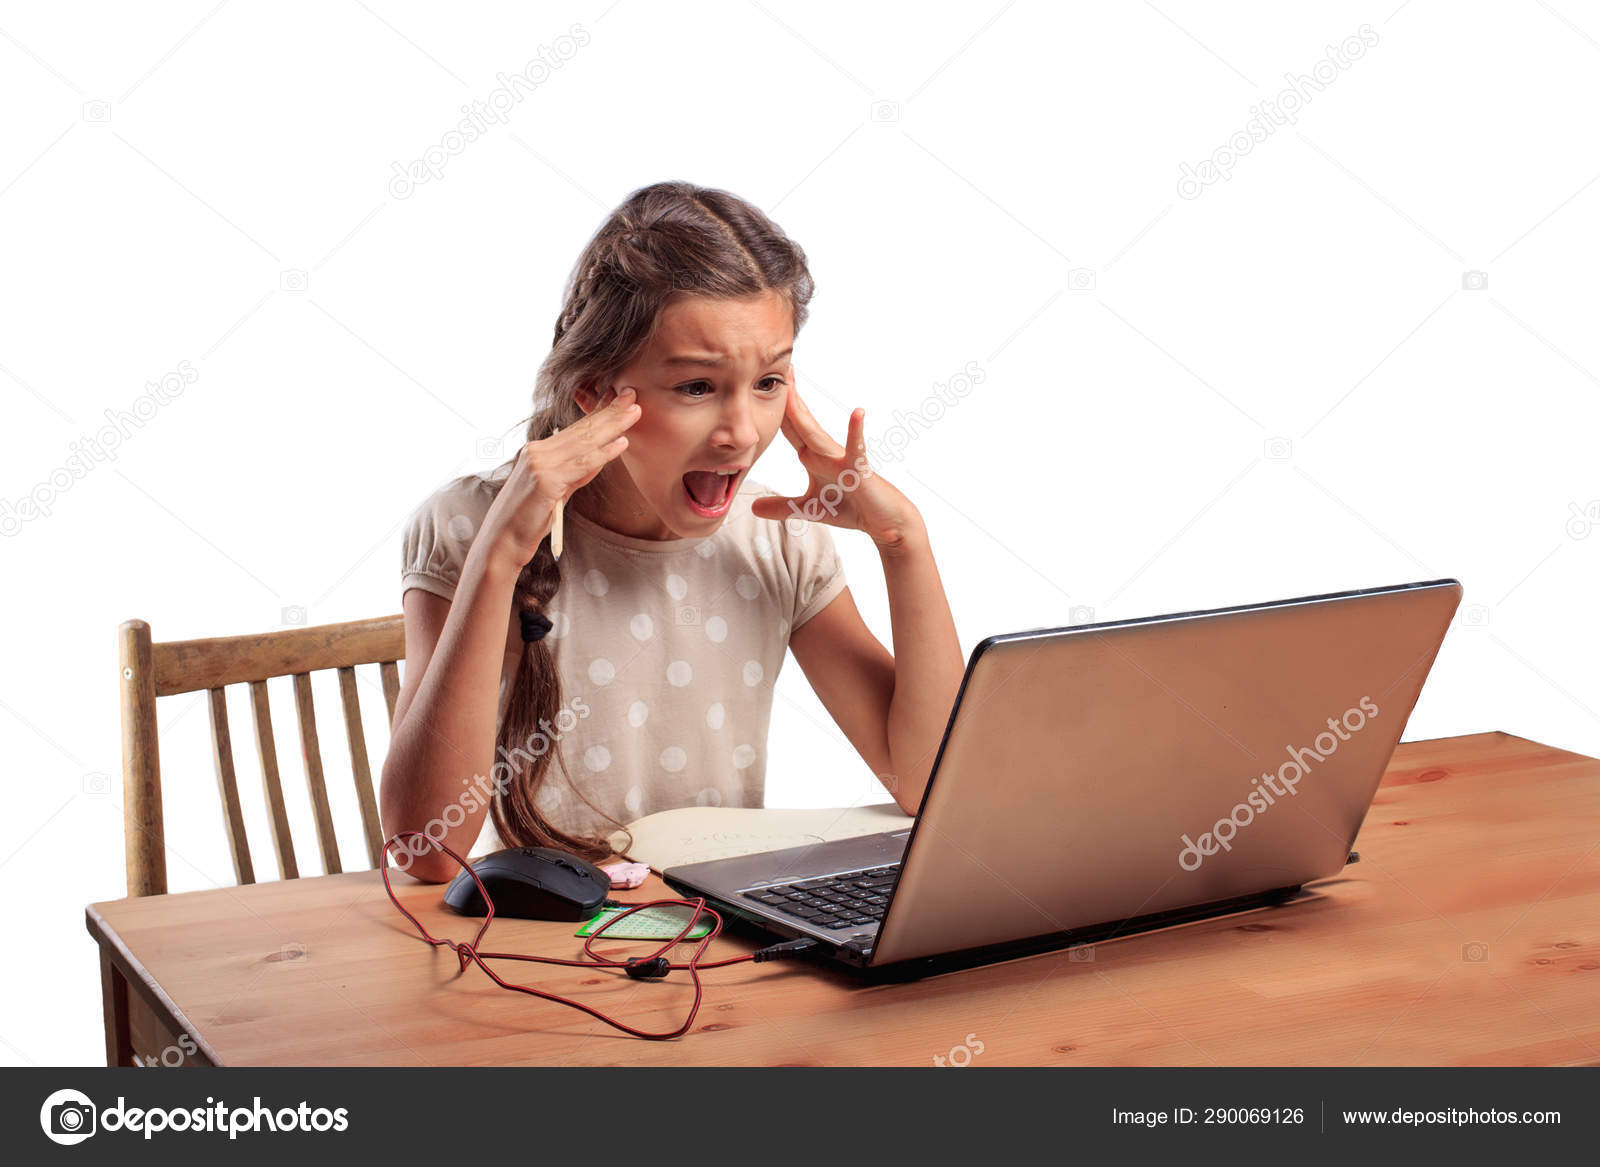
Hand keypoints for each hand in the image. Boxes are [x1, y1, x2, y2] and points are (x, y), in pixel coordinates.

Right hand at [481, 385, 639, 568]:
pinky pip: (581, 465)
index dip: (599, 412)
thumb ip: (574, 474)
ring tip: (634, 412)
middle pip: (581, 429)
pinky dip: (603, 454)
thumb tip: (597, 459)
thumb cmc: (526, 520)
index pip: (575, 428)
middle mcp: (536, 452)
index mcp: (537, 451)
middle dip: (610, 411)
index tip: (620, 399)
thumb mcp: (555, 492)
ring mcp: (539, 464)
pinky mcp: (545, 480)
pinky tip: (621, 444)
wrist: (501, 541)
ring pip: (584, 442)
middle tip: (633, 395)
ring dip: (612, 426)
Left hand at [749, 372, 922, 550]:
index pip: (789, 429)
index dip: (774, 408)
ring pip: (816, 434)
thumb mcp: (809, 509)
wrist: (883, 520)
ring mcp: (842, 458)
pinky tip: (857, 413)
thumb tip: (753, 507)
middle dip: (785, 397)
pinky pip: (857, 449)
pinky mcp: (860, 469)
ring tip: (791, 387)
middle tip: (774, 366)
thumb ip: (782, 506)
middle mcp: (825, 452)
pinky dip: (856, 432)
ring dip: (803, 412)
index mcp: (812, 456)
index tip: (758, 383)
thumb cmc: (851, 508)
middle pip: (799, 422)